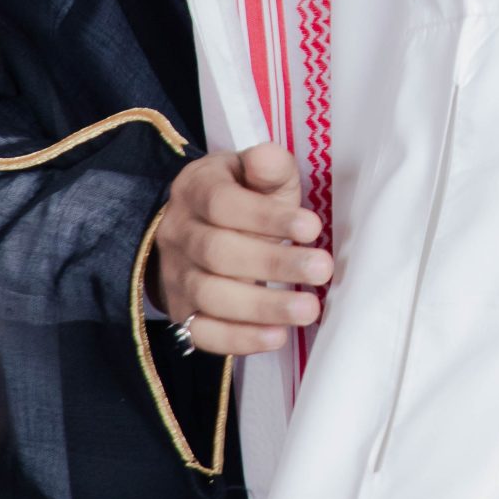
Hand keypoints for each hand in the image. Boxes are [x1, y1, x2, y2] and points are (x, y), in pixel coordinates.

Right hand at [149, 143, 332, 356]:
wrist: (199, 230)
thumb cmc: (243, 199)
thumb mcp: (256, 174)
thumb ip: (267, 166)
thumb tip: (268, 159)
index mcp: (196, 190)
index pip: (223, 204)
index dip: (267, 218)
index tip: (312, 227)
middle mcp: (179, 233)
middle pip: (218, 253)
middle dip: (274, 263)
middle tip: (322, 269)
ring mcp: (176, 276)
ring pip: (211, 296)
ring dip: (263, 307)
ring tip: (308, 309)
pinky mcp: (183, 313)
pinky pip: (203, 334)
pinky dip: (240, 339)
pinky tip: (277, 336)